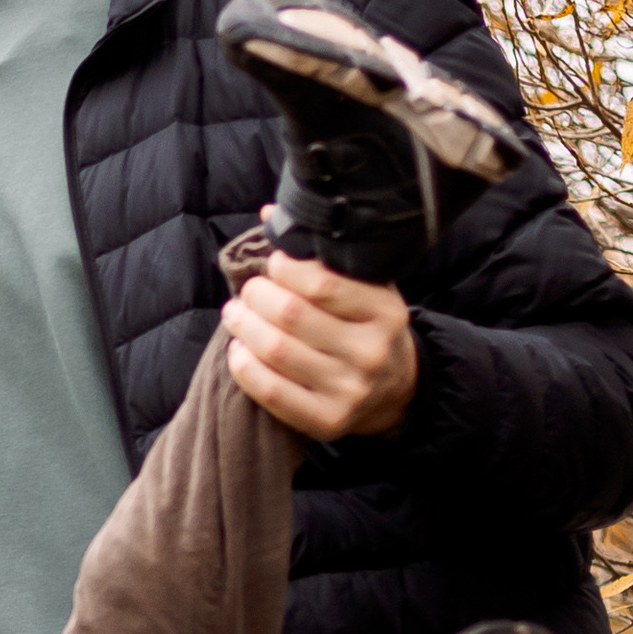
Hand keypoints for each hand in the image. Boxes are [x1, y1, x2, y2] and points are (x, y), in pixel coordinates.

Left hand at [222, 255, 418, 441]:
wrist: (396, 390)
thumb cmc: (367, 327)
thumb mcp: (364, 287)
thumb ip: (323, 256)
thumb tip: (270, 212)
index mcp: (385, 311)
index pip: (322, 284)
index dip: (285, 269)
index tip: (273, 263)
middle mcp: (372, 352)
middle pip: (292, 315)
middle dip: (257, 296)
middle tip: (247, 291)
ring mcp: (351, 391)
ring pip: (277, 351)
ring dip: (243, 327)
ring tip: (235, 314)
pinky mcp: (328, 421)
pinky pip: (273, 393)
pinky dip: (244, 367)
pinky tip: (238, 350)